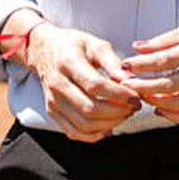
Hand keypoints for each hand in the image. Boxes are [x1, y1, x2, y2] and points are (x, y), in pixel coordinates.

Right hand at [24, 22, 142, 141]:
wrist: (43, 50)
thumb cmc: (72, 45)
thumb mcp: (95, 44)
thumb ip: (113, 63)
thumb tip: (131, 81)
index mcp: (68, 63)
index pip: (95, 86)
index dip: (118, 95)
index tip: (136, 96)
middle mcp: (58, 84)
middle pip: (90, 109)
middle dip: (118, 112)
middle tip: (133, 106)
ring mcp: (53, 101)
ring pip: (84, 124)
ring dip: (110, 123)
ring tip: (124, 113)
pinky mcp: (53, 112)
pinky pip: (74, 132)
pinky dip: (95, 134)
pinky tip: (108, 126)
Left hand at [121, 21, 178, 123]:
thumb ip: (165, 40)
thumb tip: (138, 47)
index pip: (168, 59)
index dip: (143, 64)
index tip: (126, 65)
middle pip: (172, 84)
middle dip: (145, 86)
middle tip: (127, 85)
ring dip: (157, 102)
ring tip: (142, 95)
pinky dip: (175, 117)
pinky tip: (160, 110)